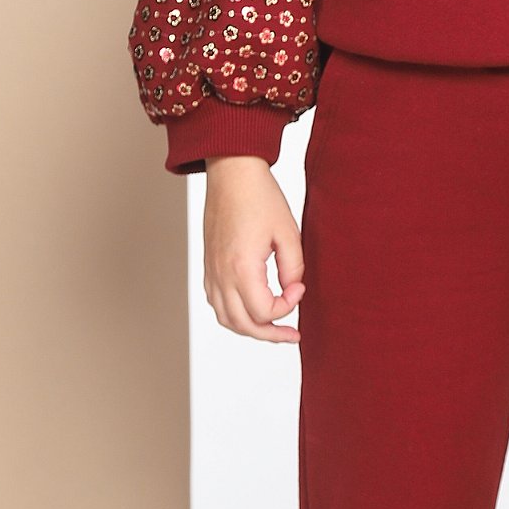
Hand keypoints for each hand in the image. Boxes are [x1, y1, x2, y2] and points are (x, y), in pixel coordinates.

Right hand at [201, 156, 305, 341]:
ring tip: (273, 327)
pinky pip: (217, 303)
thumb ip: (293, 269)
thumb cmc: (259, 197)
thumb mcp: (288, 233)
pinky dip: (234, 314)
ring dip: (250, 328)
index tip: (300, 287)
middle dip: (270, 334)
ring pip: (226, 318)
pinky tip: (252, 309)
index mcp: (241, 267)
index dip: (287, 307)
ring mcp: (211, 271)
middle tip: (292, 335)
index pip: (264, 312)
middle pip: (243, 325)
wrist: (232, 174)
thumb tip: (293, 291)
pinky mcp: (208, 266)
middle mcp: (221, 274)